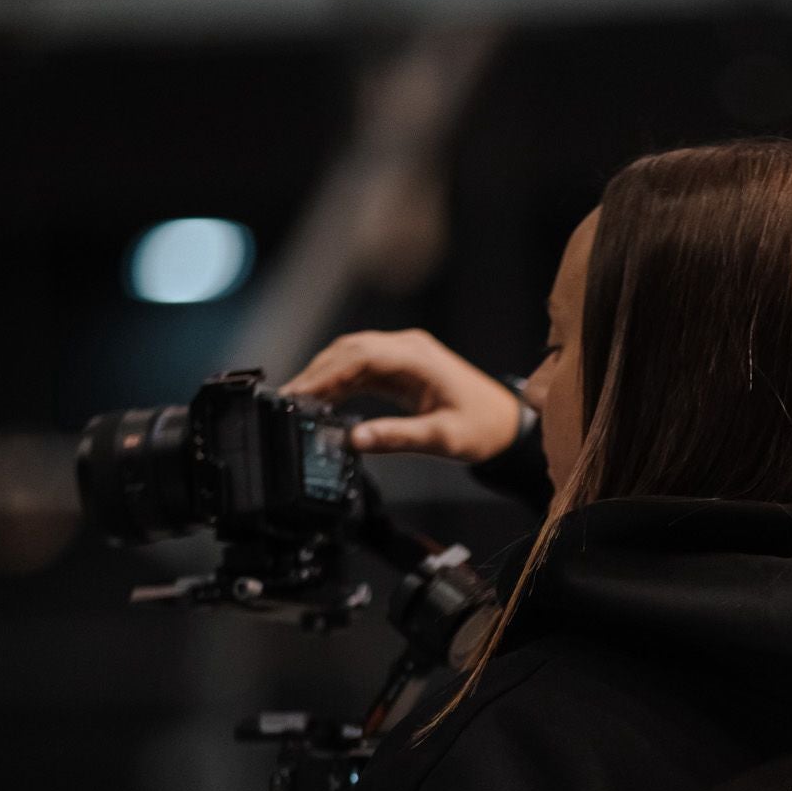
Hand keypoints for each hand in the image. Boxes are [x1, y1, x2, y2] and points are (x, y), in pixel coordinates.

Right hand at [279, 328, 522, 461]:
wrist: (508, 422)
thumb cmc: (482, 428)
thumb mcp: (441, 438)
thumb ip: (396, 438)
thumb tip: (354, 442)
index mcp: (416, 357)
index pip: (357, 357)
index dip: (323, 374)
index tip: (296, 394)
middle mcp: (406, 347)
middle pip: (347, 351)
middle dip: (314, 373)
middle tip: (283, 401)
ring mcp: (402, 354)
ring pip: (350, 356)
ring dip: (323, 376)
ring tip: (294, 402)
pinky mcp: (400, 367)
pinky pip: (361, 367)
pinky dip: (338, 381)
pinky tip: (321, 400)